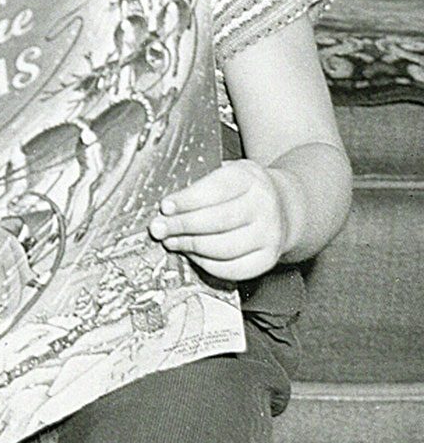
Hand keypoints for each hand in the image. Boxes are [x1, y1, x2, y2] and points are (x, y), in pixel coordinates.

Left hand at [147, 160, 296, 281]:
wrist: (283, 205)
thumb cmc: (242, 189)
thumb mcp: (226, 173)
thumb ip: (199, 185)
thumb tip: (166, 207)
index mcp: (250, 178)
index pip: (215, 191)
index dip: (187, 201)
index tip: (165, 207)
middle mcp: (264, 206)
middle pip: (217, 221)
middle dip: (182, 226)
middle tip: (158, 229)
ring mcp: (270, 235)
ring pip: (223, 248)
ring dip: (190, 246)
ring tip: (171, 241)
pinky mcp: (268, 259)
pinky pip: (232, 269)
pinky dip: (206, 264)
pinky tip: (192, 254)